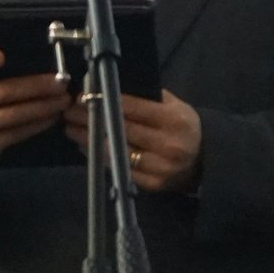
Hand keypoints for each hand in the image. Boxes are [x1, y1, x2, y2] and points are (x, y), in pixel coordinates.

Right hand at [0, 48, 71, 170]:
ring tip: (61, 102)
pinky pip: (13, 135)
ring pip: (12, 116)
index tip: (1, 57)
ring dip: (41, 108)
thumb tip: (35, 61)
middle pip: (2, 93)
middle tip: (60, 84)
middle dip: (36, 88)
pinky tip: (49, 118)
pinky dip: (35, 126)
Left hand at [64, 89, 203, 193]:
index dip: (106, 101)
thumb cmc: (184, 126)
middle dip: (92, 119)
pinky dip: (101, 158)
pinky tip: (88, 148)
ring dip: (91, 140)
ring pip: (117, 152)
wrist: (204, 160)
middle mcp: (168, 144)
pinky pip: (120, 170)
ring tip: (71, 129)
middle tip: (69, 112)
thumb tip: (112, 87)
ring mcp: (160, 167)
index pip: (134, 108)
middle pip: (122, 130)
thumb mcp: (175, 105)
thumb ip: (149, 97)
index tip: (83, 96)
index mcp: (174, 120)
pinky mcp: (153, 184)